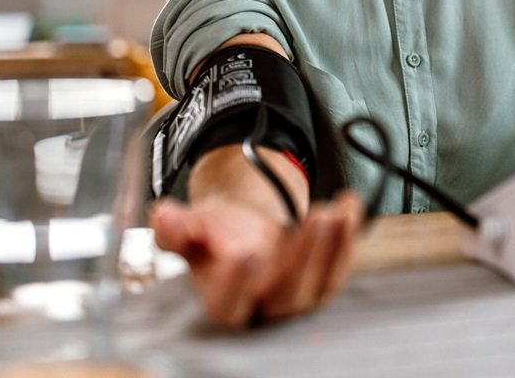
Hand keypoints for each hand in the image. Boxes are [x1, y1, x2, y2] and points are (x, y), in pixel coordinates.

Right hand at [150, 191, 363, 328]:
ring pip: (320, 284)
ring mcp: (298, 298)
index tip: (247, 252)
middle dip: (303, 257)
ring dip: (332, 247)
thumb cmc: (214, 236)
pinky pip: (341, 265)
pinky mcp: (324, 282)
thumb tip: (164, 216)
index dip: (239, 283)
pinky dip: (349, 237)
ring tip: (335, 211)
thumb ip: (176, 228)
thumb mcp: (190, 229)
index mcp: (224, 302)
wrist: (242, 232)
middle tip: (313, 219)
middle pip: (287, 295)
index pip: (231, 305)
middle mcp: (264, 307)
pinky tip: (351, 206)